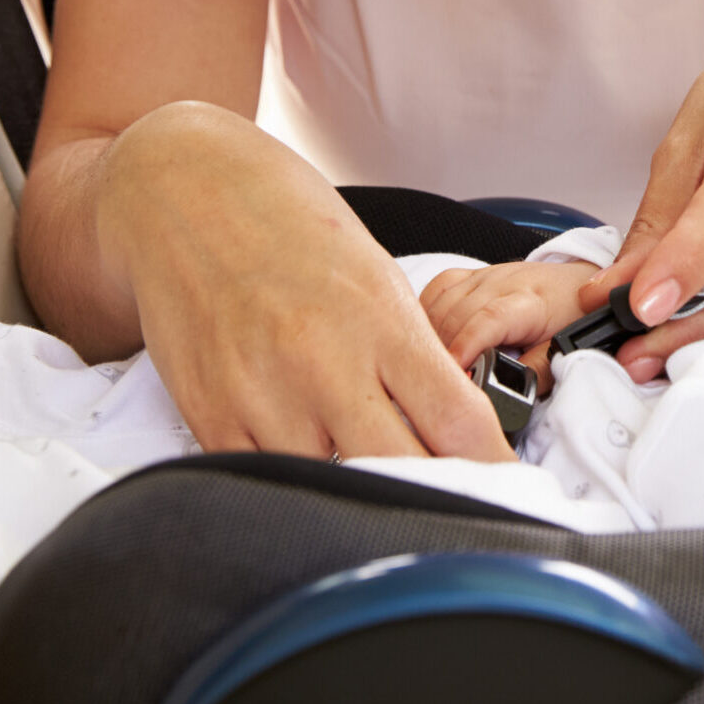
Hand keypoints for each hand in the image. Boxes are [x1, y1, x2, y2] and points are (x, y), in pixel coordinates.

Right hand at [96, 103, 510, 462]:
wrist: (190, 195)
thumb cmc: (296, 231)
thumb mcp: (378, 278)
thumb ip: (412, 354)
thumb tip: (454, 424)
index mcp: (382, 323)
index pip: (458, 420)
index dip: (493, 468)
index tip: (513, 492)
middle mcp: (324, 365)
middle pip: (401, 470)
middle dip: (438, 496)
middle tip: (457, 508)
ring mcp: (262, 397)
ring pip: (332, 491)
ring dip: (364, 499)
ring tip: (385, 498)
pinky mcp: (210, 418)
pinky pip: (266, 485)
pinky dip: (298, 488)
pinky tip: (316, 479)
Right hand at [421, 260, 598, 391]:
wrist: (580, 283)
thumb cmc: (573, 316)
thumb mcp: (562, 349)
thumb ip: (535, 371)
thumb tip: (506, 394)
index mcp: (529, 302)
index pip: (489, 319)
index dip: (466, 345)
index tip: (452, 372)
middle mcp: (503, 282)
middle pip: (457, 315)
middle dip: (443, 351)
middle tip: (440, 384)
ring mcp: (485, 275)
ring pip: (441, 302)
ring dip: (432, 335)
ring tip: (434, 367)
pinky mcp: (473, 274)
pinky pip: (438, 288)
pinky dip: (426, 313)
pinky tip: (429, 337)